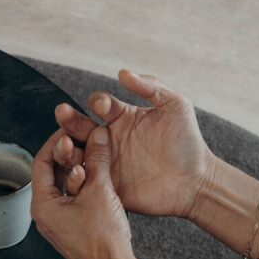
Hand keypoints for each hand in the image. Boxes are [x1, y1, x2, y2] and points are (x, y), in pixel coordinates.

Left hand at [32, 126, 157, 258]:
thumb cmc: (102, 240)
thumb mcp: (101, 190)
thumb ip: (98, 158)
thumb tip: (98, 134)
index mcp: (42, 205)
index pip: (41, 161)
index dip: (56, 141)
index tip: (71, 128)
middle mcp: (45, 213)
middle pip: (52, 173)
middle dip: (70, 154)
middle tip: (85, 138)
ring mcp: (59, 221)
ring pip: (65, 185)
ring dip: (80, 169)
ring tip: (96, 155)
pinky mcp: (73, 227)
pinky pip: (75, 199)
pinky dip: (86, 185)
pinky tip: (100, 177)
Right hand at [53, 70, 216, 219]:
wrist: (195, 182)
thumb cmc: (188, 143)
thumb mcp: (177, 106)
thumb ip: (152, 86)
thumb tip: (123, 72)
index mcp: (123, 117)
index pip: (101, 104)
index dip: (99, 102)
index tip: (102, 105)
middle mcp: (110, 138)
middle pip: (81, 126)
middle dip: (70, 119)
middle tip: (62, 113)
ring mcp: (107, 162)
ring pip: (77, 152)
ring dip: (67, 146)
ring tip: (65, 144)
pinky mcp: (108, 185)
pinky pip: (86, 180)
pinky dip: (77, 175)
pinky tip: (78, 171)